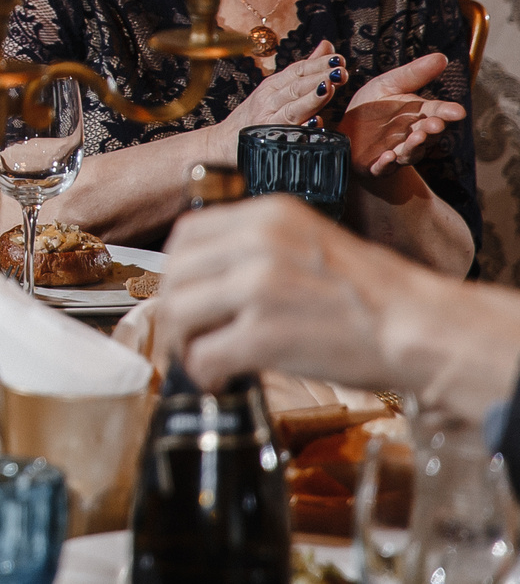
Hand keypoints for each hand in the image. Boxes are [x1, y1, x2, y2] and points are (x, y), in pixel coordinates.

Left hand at [152, 196, 408, 394]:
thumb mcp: (311, 242)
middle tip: (189, 335)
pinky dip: (202, 373)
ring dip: (182, 343)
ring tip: (201, 359)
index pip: (186, 234)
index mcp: (267, 215)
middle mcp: (256, 244)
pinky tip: (219, 380)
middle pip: (176, 275)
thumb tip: (210, 273)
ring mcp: (258, 288)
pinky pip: (203, 355)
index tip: (186, 294)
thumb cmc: (374, 294)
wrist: (421, 327)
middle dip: (175, 310)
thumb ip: (259, 246)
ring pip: (179, 313)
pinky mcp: (264, 335)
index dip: (178, 270)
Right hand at [219, 42, 344, 146]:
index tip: (339, 59)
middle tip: (341, 71)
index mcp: (272, 86)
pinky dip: (301, 129)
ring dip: (311, 98)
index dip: (317, 64)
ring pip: (293, 109)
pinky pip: (287, 136)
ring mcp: (268, 121)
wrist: (223, 142)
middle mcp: (268, 101)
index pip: (297, 71)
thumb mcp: (276, 87)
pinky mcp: (268, 142)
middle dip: (318, 78)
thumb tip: (327, 45)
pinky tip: (315, 124)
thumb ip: (305, 69)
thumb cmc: (256, 114)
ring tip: (329, 88)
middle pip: (296, 87)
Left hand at [339, 52, 464, 175]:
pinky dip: (386, 164)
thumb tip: (442, 56)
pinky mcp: (376, 166)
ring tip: (416, 137)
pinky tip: (387, 157)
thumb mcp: (388, 85)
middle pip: (426, 134)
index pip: (435, 112)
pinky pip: (383, 167)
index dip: (446, 112)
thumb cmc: (372, 109)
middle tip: (435, 124)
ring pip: (409, 152)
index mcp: (417, 115)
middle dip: (431, 130)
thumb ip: (413, 74)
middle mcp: (411, 136)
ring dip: (413, 146)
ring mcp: (396, 153)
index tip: (457, 111)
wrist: (348, 136)